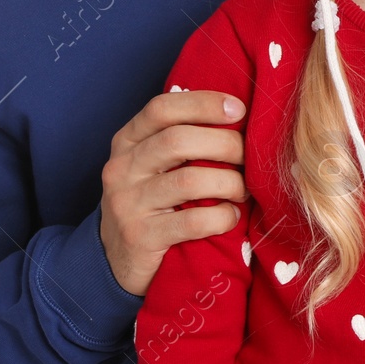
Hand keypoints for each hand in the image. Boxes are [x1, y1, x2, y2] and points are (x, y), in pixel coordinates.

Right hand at [100, 90, 247, 295]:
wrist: (115, 260)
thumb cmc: (150, 202)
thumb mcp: (154, 165)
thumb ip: (182, 140)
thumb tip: (237, 117)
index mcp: (127, 141)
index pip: (161, 108)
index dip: (203, 103)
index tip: (239, 109)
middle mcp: (122, 168)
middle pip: (178, 140)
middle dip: (225, 144)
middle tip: (249, 157)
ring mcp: (127, 203)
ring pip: (188, 180)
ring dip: (229, 182)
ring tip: (243, 189)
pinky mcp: (140, 237)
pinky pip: (192, 221)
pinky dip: (221, 216)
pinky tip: (230, 216)